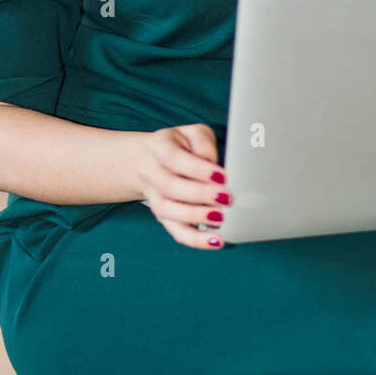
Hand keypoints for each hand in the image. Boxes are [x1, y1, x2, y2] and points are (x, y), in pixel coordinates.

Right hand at [135, 123, 230, 248]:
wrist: (155, 160)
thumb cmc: (183, 145)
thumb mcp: (195, 134)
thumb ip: (205, 146)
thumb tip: (217, 170)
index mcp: (158, 145)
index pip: (174, 158)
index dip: (198, 169)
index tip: (222, 176)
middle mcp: (149, 171)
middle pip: (170, 186)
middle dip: (200, 195)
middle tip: (226, 198)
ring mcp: (153, 196)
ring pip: (168, 211)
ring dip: (197, 217)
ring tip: (221, 218)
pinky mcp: (163, 217)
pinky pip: (176, 232)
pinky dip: (196, 239)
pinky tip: (216, 240)